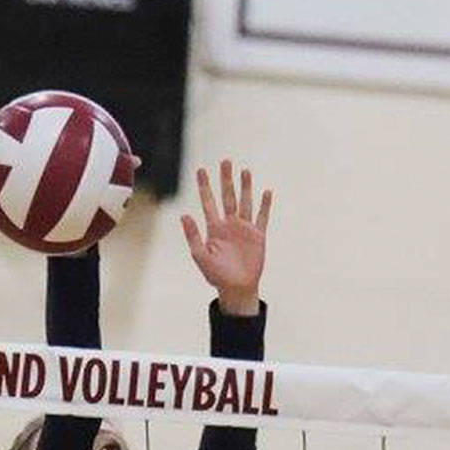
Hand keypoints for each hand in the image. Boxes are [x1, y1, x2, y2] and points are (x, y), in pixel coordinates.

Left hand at [181, 160, 271, 315]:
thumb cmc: (216, 275)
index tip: (201, 170)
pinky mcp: (258, 236)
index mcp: (214, 228)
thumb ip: (193, 235)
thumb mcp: (200, 255)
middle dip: (226, 179)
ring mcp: (244, 229)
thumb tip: (184, 214)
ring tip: (245, 171)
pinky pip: (262, 217)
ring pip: (245, 202)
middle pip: (228, 196)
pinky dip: (265, 205)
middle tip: (226, 161)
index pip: (208, 202)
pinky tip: (266, 192)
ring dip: (245, 187)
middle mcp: (229, 224)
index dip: (204, 186)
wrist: (237, 288)